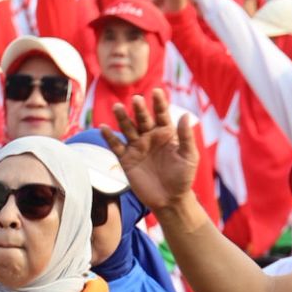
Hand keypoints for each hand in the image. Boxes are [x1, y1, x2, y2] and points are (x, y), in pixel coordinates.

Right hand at [104, 90, 200, 211]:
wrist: (170, 200)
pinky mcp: (126, 159)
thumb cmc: (183, 178)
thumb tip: (186, 115)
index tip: (157, 91)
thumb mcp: (188, 157)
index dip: (159, 104)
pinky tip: (103, 128)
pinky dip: (109, 137)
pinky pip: (116, 146)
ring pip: (128, 129)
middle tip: (136, 99)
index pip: (162, 115)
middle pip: (143, 119)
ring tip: (118, 107)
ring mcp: (137, 147)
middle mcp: (150, 137)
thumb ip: (186, 137)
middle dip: (139, 110)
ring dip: (122, 118)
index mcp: (166, 134)